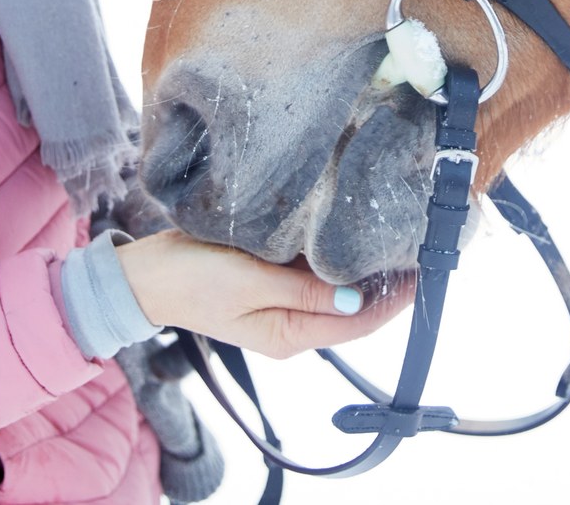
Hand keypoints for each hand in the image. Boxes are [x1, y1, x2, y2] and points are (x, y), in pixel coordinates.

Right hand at [115, 230, 411, 358]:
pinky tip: (351, 235)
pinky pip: (317, 277)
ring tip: (395, 235)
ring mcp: (282, 306)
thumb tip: (357, 298)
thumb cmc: (193, 278)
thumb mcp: (251, 282)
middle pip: (355, 310)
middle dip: (388, 284)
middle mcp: (292, 327)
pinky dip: (338, 260)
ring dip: (365, 270)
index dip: (394, 299)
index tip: (423, 268)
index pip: (358, 321)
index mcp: (289, 335)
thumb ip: (304, 292)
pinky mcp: (271, 285)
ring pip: (339, 292)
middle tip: (417, 244)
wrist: (145, 274)